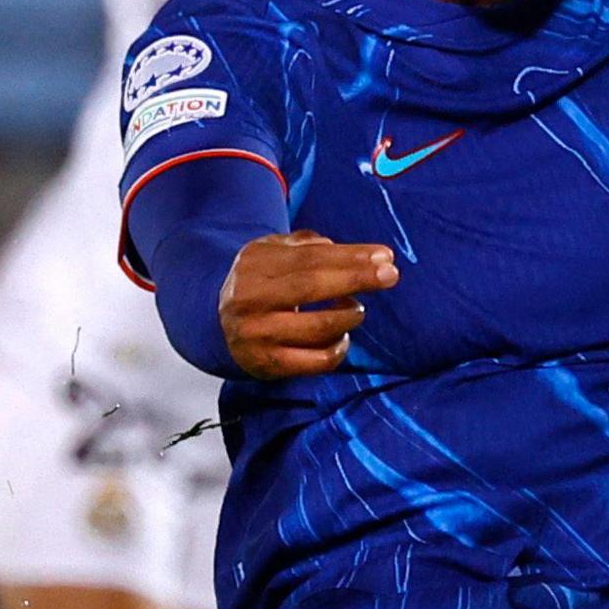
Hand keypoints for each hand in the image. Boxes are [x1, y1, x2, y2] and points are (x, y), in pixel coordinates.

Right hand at [219, 231, 398, 378]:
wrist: (217, 325)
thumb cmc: (260, 283)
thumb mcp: (270, 253)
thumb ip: (304, 245)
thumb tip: (347, 250)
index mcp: (254, 264)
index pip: (309, 257)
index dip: (349, 256)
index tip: (384, 255)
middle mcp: (251, 298)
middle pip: (311, 285)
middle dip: (356, 278)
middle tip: (390, 274)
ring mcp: (257, 334)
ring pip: (316, 327)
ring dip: (347, 316)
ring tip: (357, 309)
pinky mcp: (267, 364)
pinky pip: (315, 361)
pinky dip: (337, 349)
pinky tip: (342, 337)